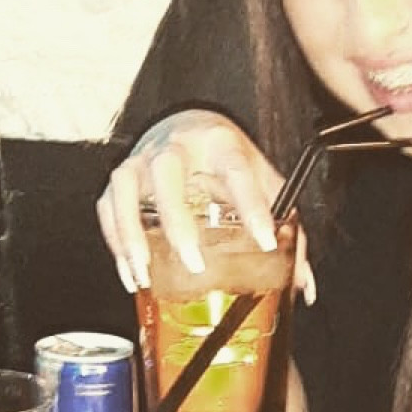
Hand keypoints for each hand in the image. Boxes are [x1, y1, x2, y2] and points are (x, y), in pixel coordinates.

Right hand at [96, 108, 316, 302]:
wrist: (191, 125)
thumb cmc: (230, 162)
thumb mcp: (263, 183)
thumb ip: (287, 228)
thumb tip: (303, 286)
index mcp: (222, 144)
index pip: (238, 172)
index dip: (253, 207)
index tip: (266, 241)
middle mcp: (178, 145)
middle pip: (168, 174)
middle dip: (177, 220)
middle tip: (194, 263)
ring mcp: (143, 158)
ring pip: (126, 188)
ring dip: (131, 234)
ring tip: (144, 276)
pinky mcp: (122, 176)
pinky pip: (108, 206)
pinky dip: (115, 242)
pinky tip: (131, 274)